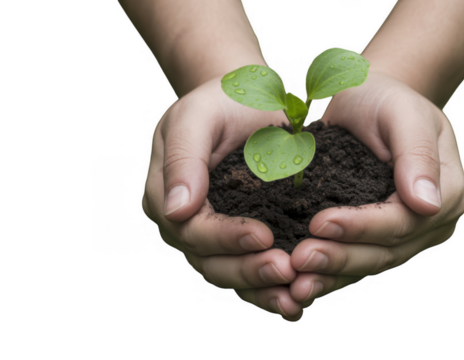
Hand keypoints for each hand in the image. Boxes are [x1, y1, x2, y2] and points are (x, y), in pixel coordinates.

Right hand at [141, 77, 313, 320]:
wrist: (246, 102)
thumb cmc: (220, 101)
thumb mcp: (198, 115)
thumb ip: (184, 157)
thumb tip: (175, 209)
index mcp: (165, 195)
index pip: (191, 229)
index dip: (225, 238)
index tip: (263, 237)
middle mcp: (184, 223)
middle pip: (209, 261)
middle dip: (248, 270)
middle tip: (286, 270)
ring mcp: (211, 235)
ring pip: (229, 274)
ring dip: (261, 288)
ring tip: (295, 296)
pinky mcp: (239, 239)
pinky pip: (249, 269)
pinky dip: (270, 288)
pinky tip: (297, 301)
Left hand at [284, 71, 463, 315]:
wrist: (368, 101)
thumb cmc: (385, 99)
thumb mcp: (402, 112)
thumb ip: (417, 153)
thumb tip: (428, 205)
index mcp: (447, 190)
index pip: (405, 220)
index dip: (363, 226)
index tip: (320, 223)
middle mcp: (433, 220)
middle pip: (388, 249)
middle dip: (342, 257)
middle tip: (300, 260)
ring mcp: (410, 235)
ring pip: (372, 263)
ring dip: (333, 275)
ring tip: (296, 283)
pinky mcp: (381, 239)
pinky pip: (358, 262)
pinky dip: (331, 275)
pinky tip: (302, 285)